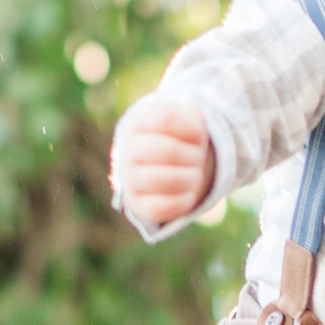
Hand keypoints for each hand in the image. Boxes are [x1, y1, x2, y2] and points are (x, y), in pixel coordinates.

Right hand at [112, 96, 215, 225]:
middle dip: (194, 155)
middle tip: (197, 158)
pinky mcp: (138, 205)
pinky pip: (163, 207)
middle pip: (170, 151)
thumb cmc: (179, 138)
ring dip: (191, 178)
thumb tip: (194, 132)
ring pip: (166, 180)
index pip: (168, 119)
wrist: (166, 165)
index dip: (193, 128)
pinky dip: (185, 200)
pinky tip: (187, 193)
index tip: (196, 135)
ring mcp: (130, 179)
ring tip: (193, 175)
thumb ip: (190, 117)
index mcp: (139, 121)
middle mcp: (128, 149)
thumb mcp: (187, 118)